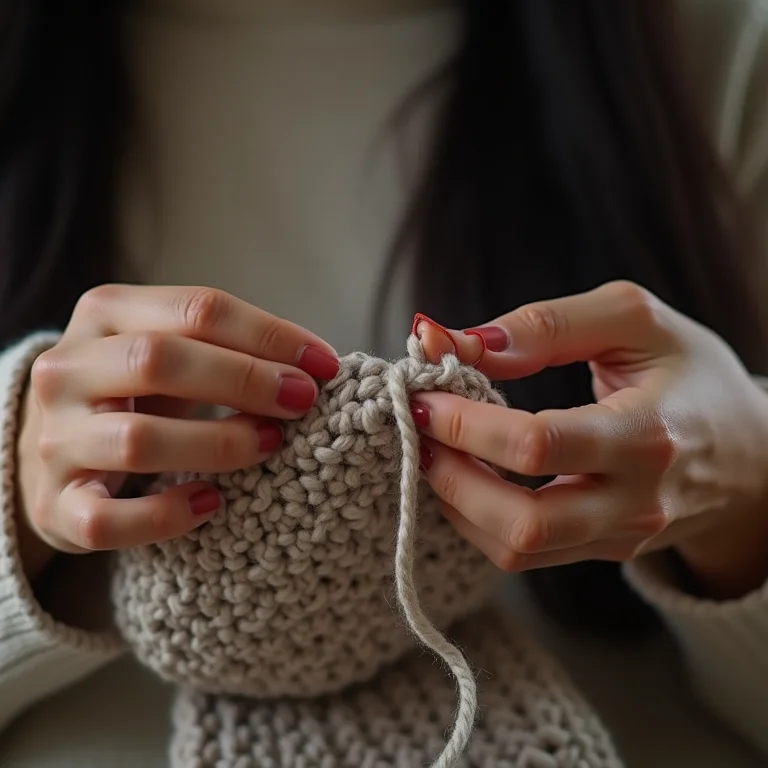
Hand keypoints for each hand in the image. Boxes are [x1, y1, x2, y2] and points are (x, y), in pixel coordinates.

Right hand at [17, 284, 338, 581]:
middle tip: (301, 400)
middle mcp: (68, 371)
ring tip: (269, 444)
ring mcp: (54, 440)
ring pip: (138, 440)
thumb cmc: (135, 392)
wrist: (53, 443)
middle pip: (159, 361)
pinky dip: (167, 515)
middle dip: (245, 380)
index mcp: (106, 315)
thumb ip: (226, 347)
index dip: (269, 336)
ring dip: (218, 443)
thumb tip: (313, 366)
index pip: (197, 310)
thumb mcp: (169, 350)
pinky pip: (108, 519)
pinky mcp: (54, 505)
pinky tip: (212, 502)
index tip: (322, 364)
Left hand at [412, 281, 767, 598]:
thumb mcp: (632, 319)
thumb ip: (544, 325)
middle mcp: (635, 502)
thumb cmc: (690, 374)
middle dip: (449, 476)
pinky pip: (524, 555)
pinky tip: (466, 475)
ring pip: (514, 550)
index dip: (465, 422)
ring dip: (455, 502)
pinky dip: (478, 519)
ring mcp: (619, 537)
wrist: (751, 453)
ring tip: (434, 448)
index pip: (537, 445)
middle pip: (520, 523)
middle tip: (418, 428)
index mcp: (648, 434)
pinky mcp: (603, 552)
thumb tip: (456, 341)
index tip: (423, 393)